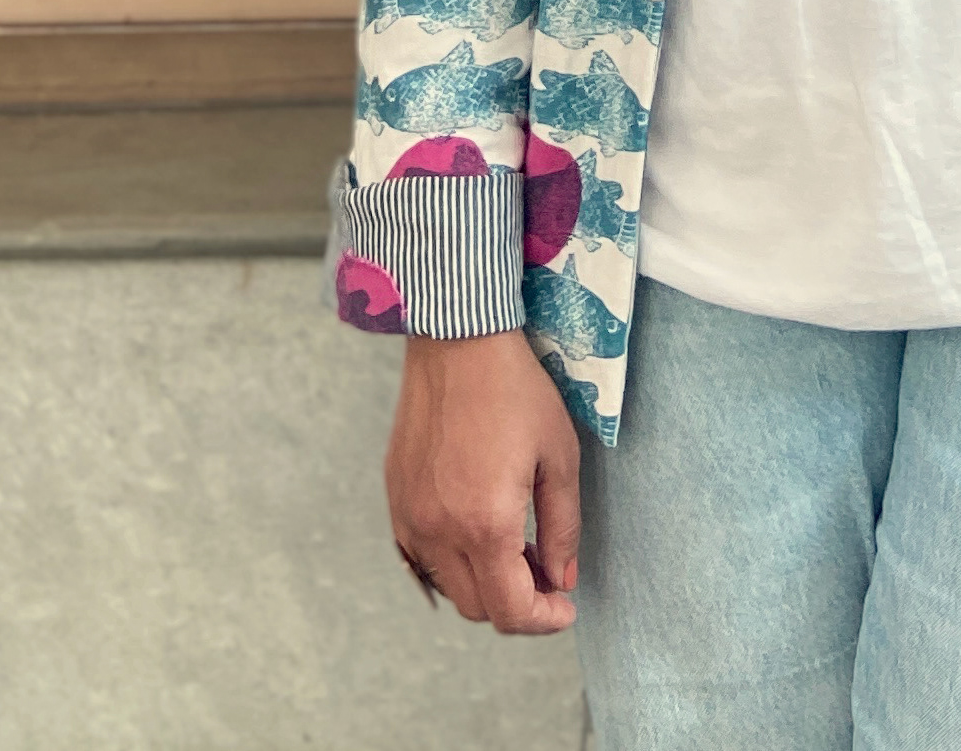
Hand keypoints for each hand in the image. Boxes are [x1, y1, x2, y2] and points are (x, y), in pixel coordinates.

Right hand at [386, 329, 581, 633]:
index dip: (544, 619)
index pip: (511, 611)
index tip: (564, 606)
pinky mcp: (395, 499)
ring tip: (514, 541)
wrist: (457, 341)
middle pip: (478, 607)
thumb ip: (563, 527)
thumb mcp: (559, 456)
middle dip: (516, 601)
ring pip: (448, 585)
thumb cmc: (514, 390)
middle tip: (544, 567)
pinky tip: (477, 525)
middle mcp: (439, 530)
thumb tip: (562, 576)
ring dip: (483, 581)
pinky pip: (422, 556)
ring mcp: (410, 517)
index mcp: (485, 524)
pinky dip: (452, 559)